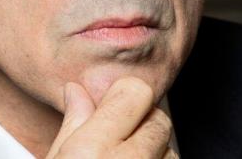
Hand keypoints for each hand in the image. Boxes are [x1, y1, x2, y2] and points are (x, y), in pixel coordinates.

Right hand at [45, 77, 177, 157]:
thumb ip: (71, 126)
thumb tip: (76, 90)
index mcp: (92, 150)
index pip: (135, 92)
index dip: (124, 96)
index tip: (113, 105)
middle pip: (158, 119)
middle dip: (141, 125)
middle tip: (118, 140)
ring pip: (169, 149)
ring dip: (153, 151)